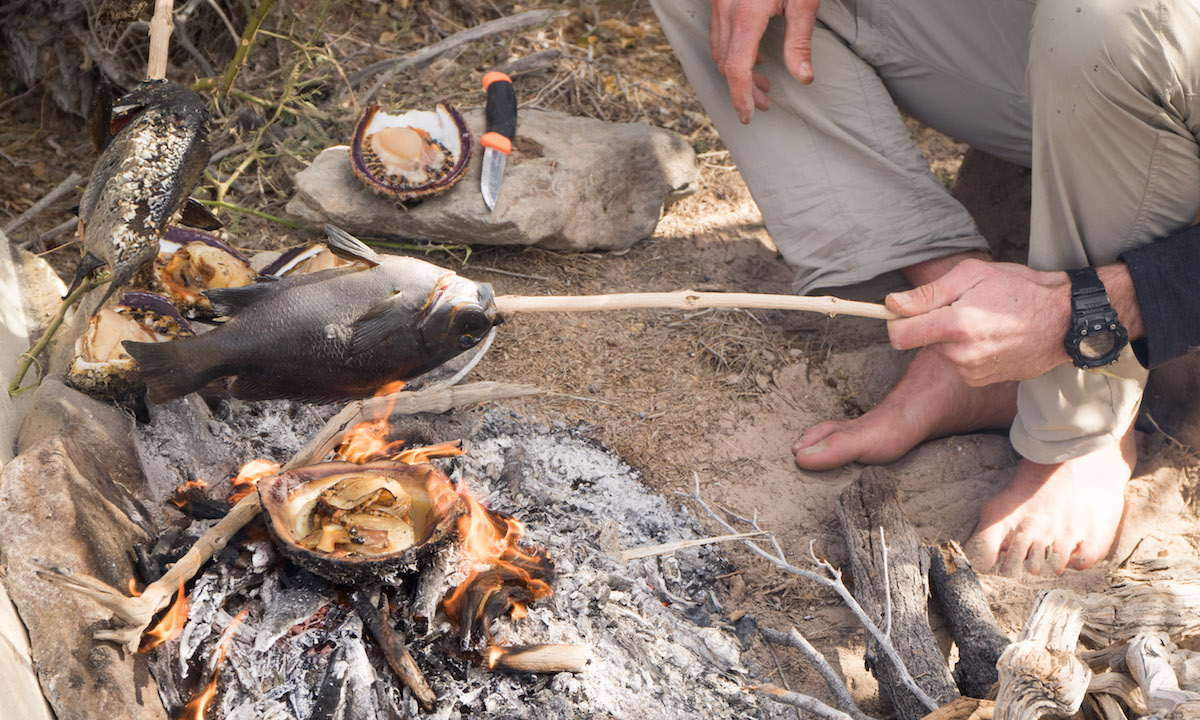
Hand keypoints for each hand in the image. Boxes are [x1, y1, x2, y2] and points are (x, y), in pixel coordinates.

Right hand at [709, 0, 819, 122]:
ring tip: (761, 82)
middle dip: (743, 89)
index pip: (737, 67)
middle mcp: (727, 9)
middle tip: (764, 102)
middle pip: (727, 63)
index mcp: (747, 14)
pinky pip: (718, 33)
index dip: (741, 97)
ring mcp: (719, 3)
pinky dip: (732, 52)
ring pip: (719, 50)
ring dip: (737, 72)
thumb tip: (803, 77)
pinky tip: (753, 55)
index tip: (748, 116)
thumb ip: (799, 41)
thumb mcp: (803, 2)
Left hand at [885, 259, 1072, 385]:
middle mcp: (961, 354)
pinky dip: (966, 351)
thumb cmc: (1020, 289)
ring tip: (982, 320)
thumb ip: (928, 293)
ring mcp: (972, 371)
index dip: (895, 322)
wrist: (1064, 319)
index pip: (898, 336)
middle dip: (930, 325)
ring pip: (940, 352)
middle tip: (962, 307)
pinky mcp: (981, 381)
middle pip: (919, 342)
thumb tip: (893, 304)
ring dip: (950, 338)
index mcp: (956, 325)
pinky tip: (991, 337)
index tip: (903, 311)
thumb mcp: (973, 275)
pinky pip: (957, 364)